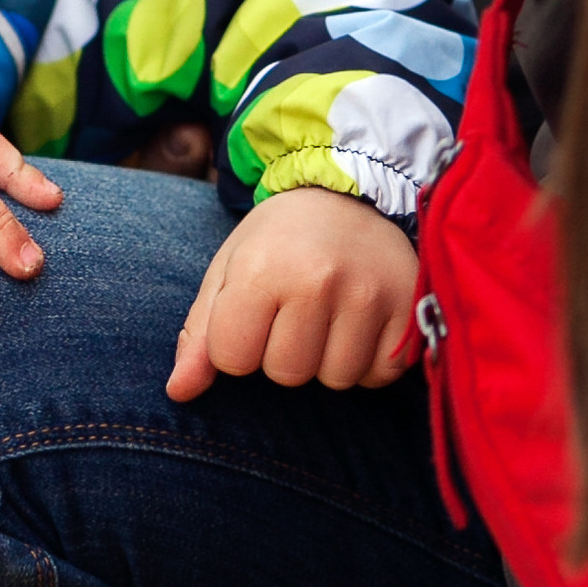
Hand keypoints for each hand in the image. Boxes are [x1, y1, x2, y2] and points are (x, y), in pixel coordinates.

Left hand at [166, 188, 419, 398]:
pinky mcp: (408, 306)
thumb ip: (201, 333)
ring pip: (337, 379)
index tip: (252, 315)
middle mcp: (317, 280)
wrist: (350, 193)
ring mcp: (369, 294)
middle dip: (284, 353)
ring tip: (329, 316)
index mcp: (262, 268)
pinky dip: (369, 361)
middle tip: (295, 311)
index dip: (237, 346)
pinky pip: (380, 374)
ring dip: (328, 360)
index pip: (233, 358)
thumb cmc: (279, 239)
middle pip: (287, 373)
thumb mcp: (229, 270)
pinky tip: (362, 324)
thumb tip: (179, 392)